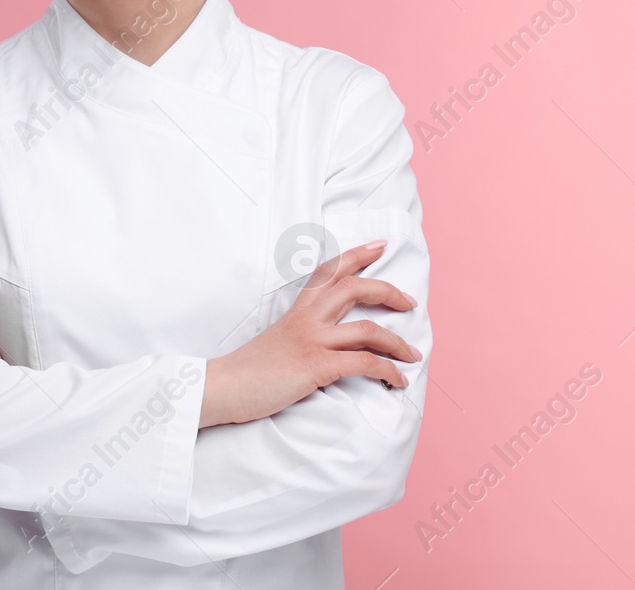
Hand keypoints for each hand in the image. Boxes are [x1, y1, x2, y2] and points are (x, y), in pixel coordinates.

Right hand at [199, 239, 419, 427]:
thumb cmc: (248, 372)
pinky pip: (363, 363)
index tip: (379, 246)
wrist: (221, 388)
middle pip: (353, 288)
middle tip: (410, 301)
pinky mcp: (315, 366)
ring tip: (413, 355)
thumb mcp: (277, 342)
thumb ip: (301, 336)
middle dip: (387, 291)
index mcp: (296, 312)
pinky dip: (387, 371)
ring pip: (367, 329)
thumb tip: (327, 347)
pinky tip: (397, 382)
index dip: (356, 256)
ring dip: (397, 343)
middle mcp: (305, 320)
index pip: (328, 273)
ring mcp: (311, 341)